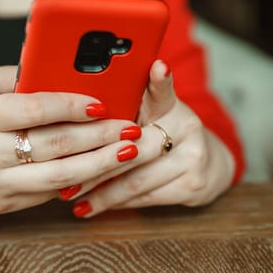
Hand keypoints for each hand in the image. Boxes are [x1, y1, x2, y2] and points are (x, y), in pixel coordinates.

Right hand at [0, 66, 141, 213]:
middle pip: (54, 145)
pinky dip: (81, 181)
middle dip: (99, 136)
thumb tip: (58, 67)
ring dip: (100, 164)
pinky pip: (51, 194)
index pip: (32, 110)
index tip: (101, 102)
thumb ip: (16, 76)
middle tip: (130, 126)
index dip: (70, 105)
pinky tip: (104, 168)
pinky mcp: (8, 202)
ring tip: (128, 151)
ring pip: (59, 177)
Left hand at [62, 60, 234, 216]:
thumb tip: (79, 107)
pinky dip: (114, 203)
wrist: (207, 162)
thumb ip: (125, 106)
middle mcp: (187, 127)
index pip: (163, 90)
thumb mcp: (150, 113)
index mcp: (171, 105)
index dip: (160, 79)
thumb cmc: (163, 133)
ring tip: (69, 195)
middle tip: (64, 172)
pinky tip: (91, 206)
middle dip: (95, 163)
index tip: (157, 67)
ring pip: (136, 178)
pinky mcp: (193, 185)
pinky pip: (145, 197)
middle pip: (135, 148)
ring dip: (99, 190)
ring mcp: (194, 157)